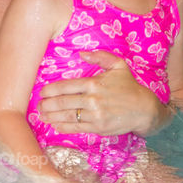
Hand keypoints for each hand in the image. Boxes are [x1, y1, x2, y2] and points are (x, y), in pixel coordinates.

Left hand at [37, 50, 170, 136]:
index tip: (42, 92)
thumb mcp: (118, 65)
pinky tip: (55, 125)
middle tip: (38, 105)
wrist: (144, 109)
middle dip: (47, 104)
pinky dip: (63, 127)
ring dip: (51, 116)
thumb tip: (82, 53)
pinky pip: (76, 128)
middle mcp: (92, 100)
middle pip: (63, 102)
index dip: (50, 90)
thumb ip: (100, 57)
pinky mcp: (98, 128)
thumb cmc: (129, 86)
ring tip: (42, 115)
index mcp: (94, 83)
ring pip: (67, 116)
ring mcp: (95, 115)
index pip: (66, 86)